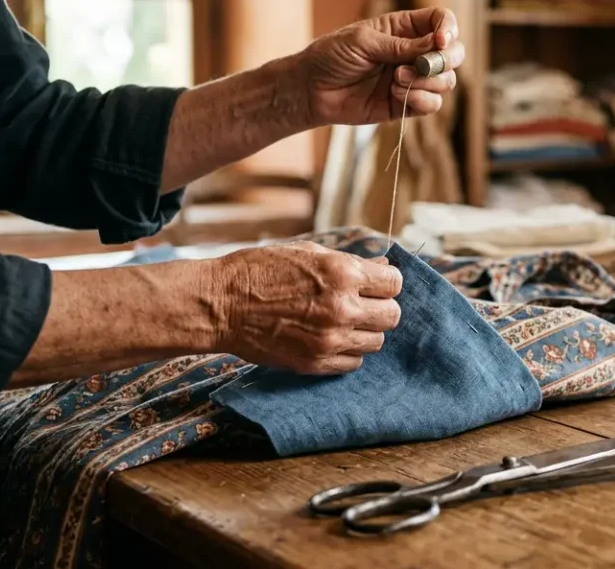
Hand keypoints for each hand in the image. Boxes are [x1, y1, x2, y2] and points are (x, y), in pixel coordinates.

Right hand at [210, 241, 402, 373]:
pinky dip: (348, 352)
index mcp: (341, 273)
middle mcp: (341, 307)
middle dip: (381, 307)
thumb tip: (384, 265)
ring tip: (342, 322)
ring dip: (365, 331)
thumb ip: (351, 262)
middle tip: (362, 304)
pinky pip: (354, 363)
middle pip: (392, 316)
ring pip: (376, 341)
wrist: (221, 304)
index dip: (386, 282)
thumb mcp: (308, 252)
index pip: (394, 283)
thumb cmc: (261, 270)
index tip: (375, 284)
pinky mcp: (315, 363)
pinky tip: (330, 339)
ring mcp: (329, 339)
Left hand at [299, 7, 466, 126]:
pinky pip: (433, 104)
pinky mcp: (406, 103)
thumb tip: (437, 44)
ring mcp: (412, 79)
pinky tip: (397, 96)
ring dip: (428, 82)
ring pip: (447, 81)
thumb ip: (401, 45)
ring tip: (397, 80)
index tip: (441, 41)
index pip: (442, 21)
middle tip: (424, 65)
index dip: (448, 29)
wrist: (311, 90)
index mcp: (404, 28)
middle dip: (446, 60)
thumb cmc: (331, 56)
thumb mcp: (363, 42)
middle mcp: (414, 52)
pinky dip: (421, 100)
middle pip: (453, 52)